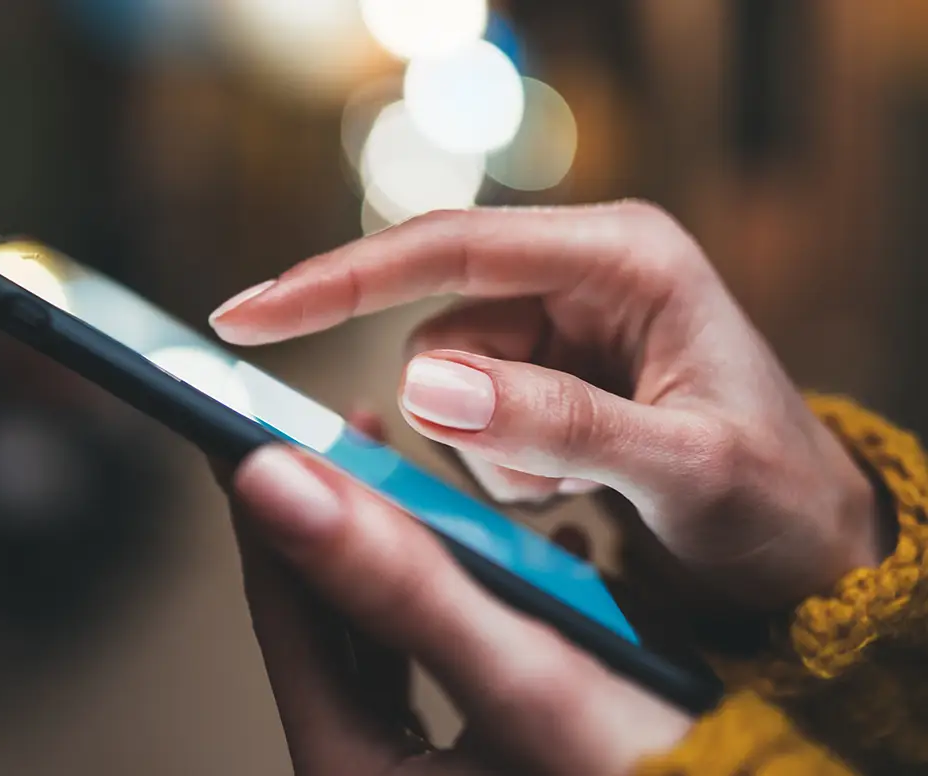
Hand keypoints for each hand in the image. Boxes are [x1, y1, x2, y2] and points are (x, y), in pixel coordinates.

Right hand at [210, 202, 882, 610]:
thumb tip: (427, 385)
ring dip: (486, 451)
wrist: (804, 550)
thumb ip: (559, 423)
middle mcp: (581, 273)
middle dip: (465, 416)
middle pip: (438, 323)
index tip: (247, 314)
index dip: (339, 280)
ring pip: (443, 378)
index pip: (450, 247)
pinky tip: (564, 488)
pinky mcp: (544, 370)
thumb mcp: (683, 470)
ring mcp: (559, 322)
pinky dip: (493, 463)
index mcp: (623, 256)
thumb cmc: (773, 502)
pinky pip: (464, 411)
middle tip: (541, 484)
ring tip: (570, 489)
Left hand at [217, 415, 691, 775]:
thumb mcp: (520, 668)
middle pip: (330, 616)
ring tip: (414, 470)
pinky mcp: (469, 759)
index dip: (278, 502)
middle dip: (345, 516)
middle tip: (350, 431)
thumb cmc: (653, 767)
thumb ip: (397, 577)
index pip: (287, 607)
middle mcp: (367, 771)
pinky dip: (464, 595)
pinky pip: (442, 657)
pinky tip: (507, 542)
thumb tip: (272, 481)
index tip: (274, 420)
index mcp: (350, 766)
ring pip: (387, 630)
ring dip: (407, 547)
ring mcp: (415, 768)